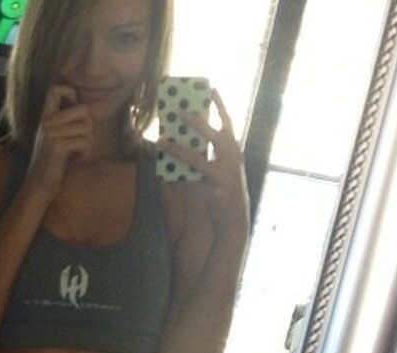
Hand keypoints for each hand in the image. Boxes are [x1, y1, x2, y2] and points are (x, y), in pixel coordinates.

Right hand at [27, 85, 94, 197]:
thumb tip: (85, 106)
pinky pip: (85, 141)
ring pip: (87, 127)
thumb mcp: (57, 136)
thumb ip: (66, 120)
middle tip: (81, 138)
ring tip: (78, 152)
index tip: (71, 109)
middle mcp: (46, 122)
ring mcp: (51, 134)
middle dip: (88, 125)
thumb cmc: (53, 162)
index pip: (55, 89)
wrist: (40, 184)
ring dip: (88, 142)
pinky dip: (85, 152)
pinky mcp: (57, 147)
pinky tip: (77, 159)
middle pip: (83, 109)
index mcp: (45, 117)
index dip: (69, 93)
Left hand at [160, 89, 248, 241]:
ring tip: (162, 143)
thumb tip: (187, 139)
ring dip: (178, 151)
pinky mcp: (215, 194)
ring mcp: (224, 177)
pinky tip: (163, 175)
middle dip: (197, 123)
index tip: (211, 88)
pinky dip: (176, 180)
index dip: (220, 105)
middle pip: (214, 136)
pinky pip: (190, 184)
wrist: (234, 220)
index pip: (228, 123)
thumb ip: (211, 153)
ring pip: (198, 160)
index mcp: (234, 151)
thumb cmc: (226, 190)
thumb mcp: (224, 168)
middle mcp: (232, 161)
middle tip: (180, 112)